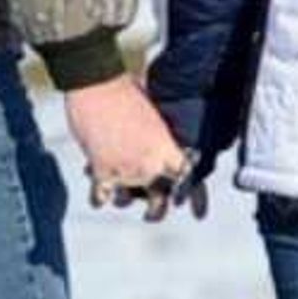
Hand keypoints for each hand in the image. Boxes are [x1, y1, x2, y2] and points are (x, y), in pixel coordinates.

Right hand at [63, 77, 186, 212]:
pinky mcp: (101, 170)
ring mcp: (126, 169)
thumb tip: (165, 140)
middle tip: (153, 214)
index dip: (197, 198)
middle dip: (156, 211)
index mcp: (167, 147)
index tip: (199, 215)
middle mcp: (150, 164)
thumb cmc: (126, 90)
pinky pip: (101, 196)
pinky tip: (98, 199)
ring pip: (126, 201)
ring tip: (121, 199)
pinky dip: (98, 198)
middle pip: (159, 200)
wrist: (98, 84)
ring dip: (123, 200)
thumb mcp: (154, 113)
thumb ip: (160, 135)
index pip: (189, 177)